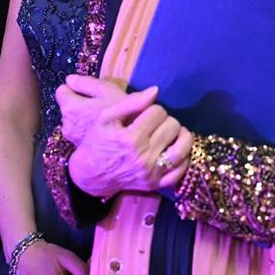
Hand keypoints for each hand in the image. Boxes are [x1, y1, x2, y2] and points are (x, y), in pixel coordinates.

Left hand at [56, 74, 128, 145]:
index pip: (62, 90)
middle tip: (99, 104)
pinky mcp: (79, 147)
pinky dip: (86, 129)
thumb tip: (71, 79)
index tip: (89, 90)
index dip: (75, 88)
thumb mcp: (108, 92)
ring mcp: (72, 138)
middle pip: (67, 106)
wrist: (126, 147)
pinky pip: (79, 132)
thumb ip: (87, 83)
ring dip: (83, 117)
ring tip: (102, 118)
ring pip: (73, 119)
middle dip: (79, 103)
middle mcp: (66, 123)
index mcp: (70, 107)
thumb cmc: (121, 116)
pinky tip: (101, 130)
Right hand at [68, 88, 192, 197]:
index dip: (153, 109)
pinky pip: (180, 170)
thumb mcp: (106, 117)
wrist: (91, 173)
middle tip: (155, 124)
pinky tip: (174, 150)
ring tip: (169, 134)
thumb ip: (131, 102)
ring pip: (183, 147)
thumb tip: (156, 90)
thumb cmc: (98, 141)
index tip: (145, 114)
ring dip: (180, 136)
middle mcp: (143, 156)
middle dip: (165, 120)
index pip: (159, 112)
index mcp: (131, 138)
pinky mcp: (155, 184)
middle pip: (172, 126)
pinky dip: (183, 159)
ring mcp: (151, 172)